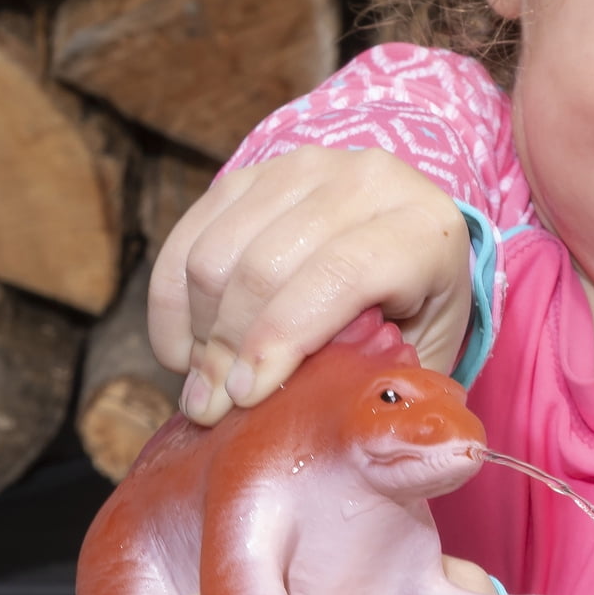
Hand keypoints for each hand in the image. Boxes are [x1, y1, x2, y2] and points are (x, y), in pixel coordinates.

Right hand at [149, 145, 474, 426]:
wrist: (411, 234)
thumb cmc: (420, 308)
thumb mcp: (422, 351)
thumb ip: (379, 381)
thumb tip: (308, 427)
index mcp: (421, 230)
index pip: (340, 275)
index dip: (282, 337)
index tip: (246, 397)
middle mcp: (366, 182)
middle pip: (265, 266)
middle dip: (227, 349)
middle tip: (213, 408)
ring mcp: (305, 168)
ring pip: (217, 252)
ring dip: (196, 329)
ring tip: (203, 382)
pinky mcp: (254, 171)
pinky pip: (189, 234)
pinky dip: (171, 300)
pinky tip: (183, 348)